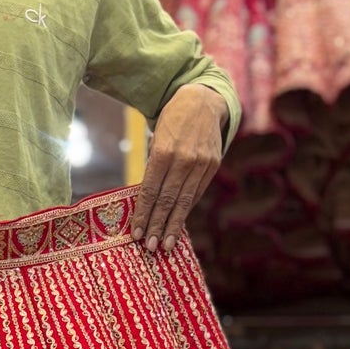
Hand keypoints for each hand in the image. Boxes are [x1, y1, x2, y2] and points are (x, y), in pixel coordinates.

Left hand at [131, 84, 227, 252]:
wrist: (203, 101)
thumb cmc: (172, 121)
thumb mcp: (157, 139)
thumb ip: (154, 168)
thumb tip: (146, 201)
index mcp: (165, 151)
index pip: (151, 190)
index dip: (143, 213)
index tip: (136, 233)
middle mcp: (184, 159)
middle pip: (168, 200)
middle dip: (157, 225)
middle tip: (149, 247)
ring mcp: (202, 163)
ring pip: (185, 201)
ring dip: (173, 225)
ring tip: (165, 244)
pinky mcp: (214, 165)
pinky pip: (197, 193)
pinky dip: (187, 210)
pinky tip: (179, 224)